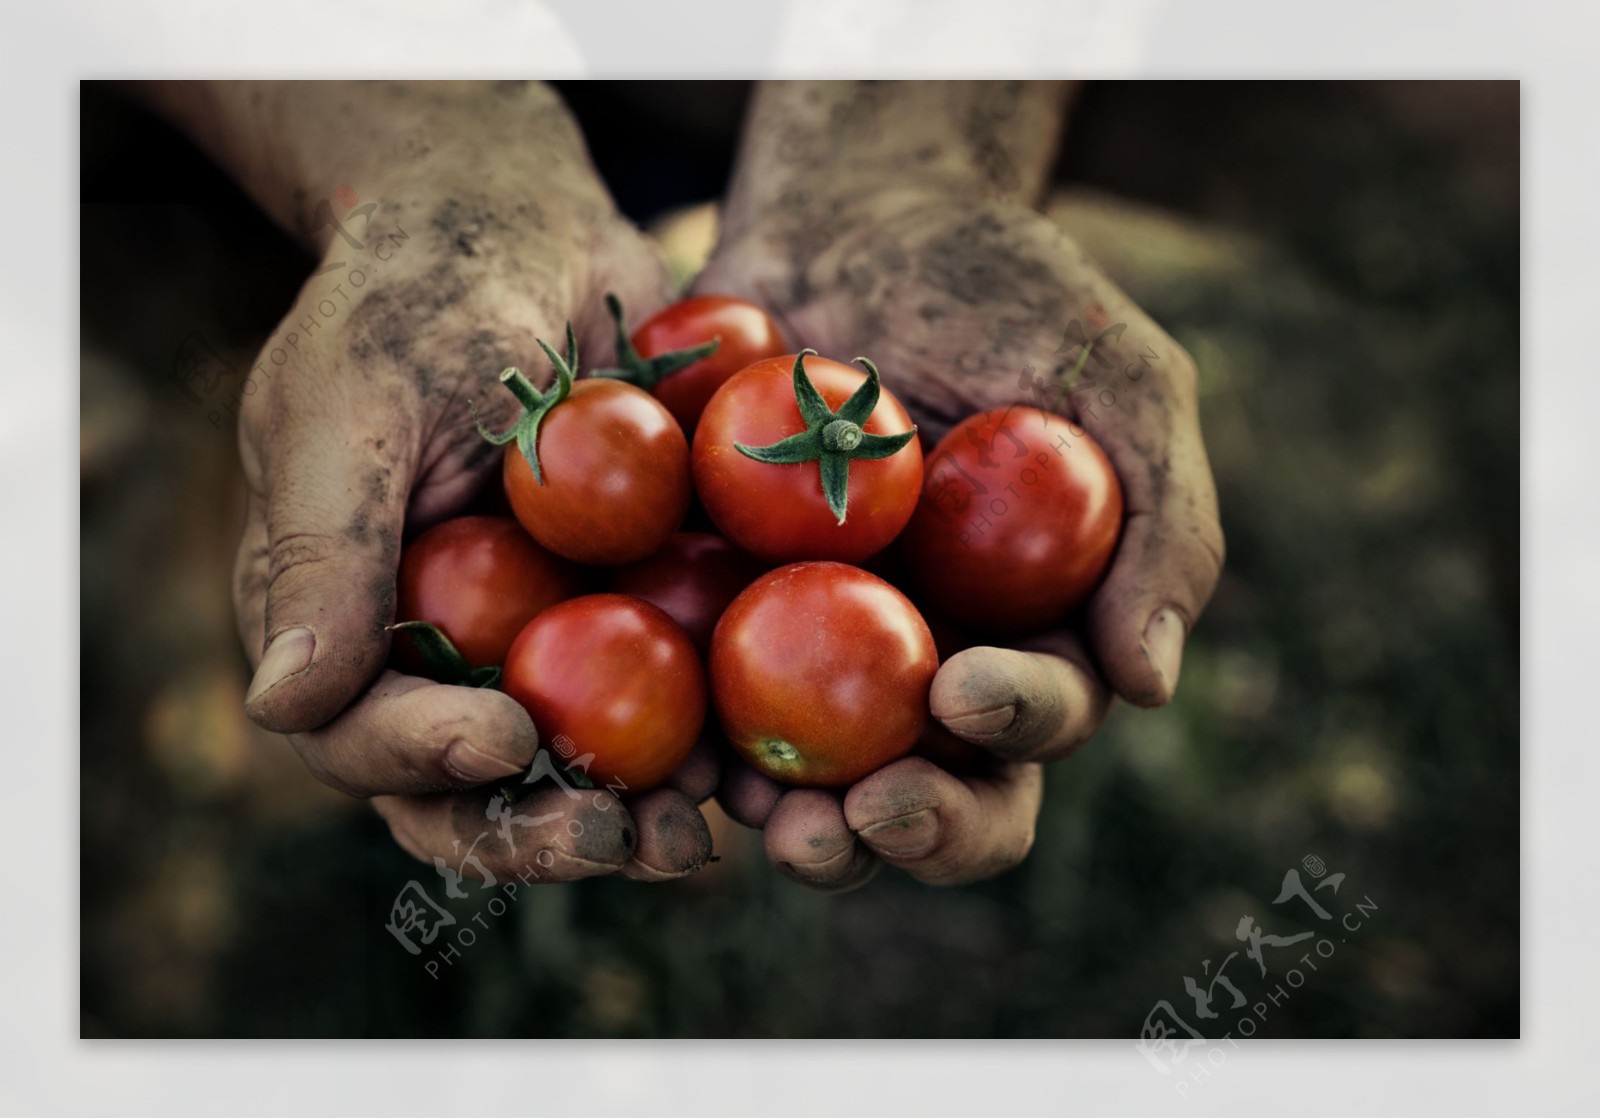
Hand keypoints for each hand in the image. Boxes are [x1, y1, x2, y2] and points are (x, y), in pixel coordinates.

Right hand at [207, 83, 717, 881]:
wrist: (527, 231)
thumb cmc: (416, 299)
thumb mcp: (352, 406)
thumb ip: (321, 554)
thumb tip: (282, 706)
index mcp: (346, 626)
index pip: (363, 736)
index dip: (426, 760)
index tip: (504, 736)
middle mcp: (442, 657)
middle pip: (477, 791)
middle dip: (543, 832)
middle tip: (617, 838)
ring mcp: (545, 644)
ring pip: (584, 773)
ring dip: (640, 819)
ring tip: (703, 832)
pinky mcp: (637, 619)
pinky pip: (678, 707)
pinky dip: (718, 747)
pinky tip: (770, 767)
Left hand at [696, 184, 1222, 887]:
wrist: (854, 219)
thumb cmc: (1007, 291)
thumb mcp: (1120, 380)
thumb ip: (1162, 523)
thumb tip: (1148, 682)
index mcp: (1028, 632)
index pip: (1035, 720)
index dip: (1012, 730)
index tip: (965, 689)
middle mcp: (921, 665)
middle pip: (926, 790)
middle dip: (904, 827)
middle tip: (861, 818)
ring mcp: (810, 650)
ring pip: (804, 779)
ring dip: (786, 817)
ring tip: (754, 810)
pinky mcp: (711, 614)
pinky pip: (692, 694)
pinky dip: (681, 732)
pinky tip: (666, 742)